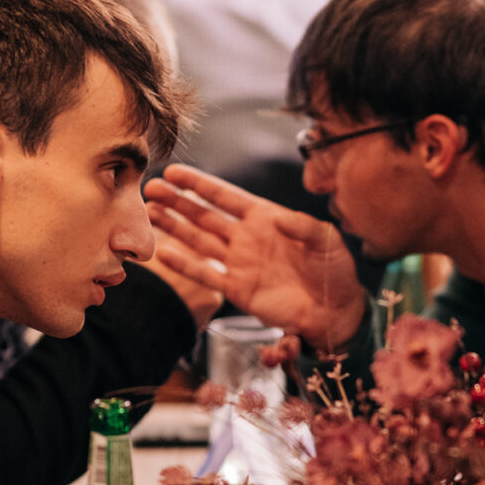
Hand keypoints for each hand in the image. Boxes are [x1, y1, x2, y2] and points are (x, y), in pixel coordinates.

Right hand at [144, 164, 365, 349]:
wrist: (335, 312)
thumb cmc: (335, 271)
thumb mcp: (326, 240)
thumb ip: (304, 227)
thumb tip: (280, 220)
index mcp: (266, 218)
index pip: (226, 196)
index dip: (199, 184)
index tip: (174, 173)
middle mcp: (247, 237)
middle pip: (204, 215)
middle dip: (177, 202)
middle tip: (150, 190)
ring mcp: (239, 262)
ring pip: (198, 240)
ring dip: (174, 227)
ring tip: (149, 214)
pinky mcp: (237, 289)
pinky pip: (206, 274)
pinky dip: (185, 264)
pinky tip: (163, 254)